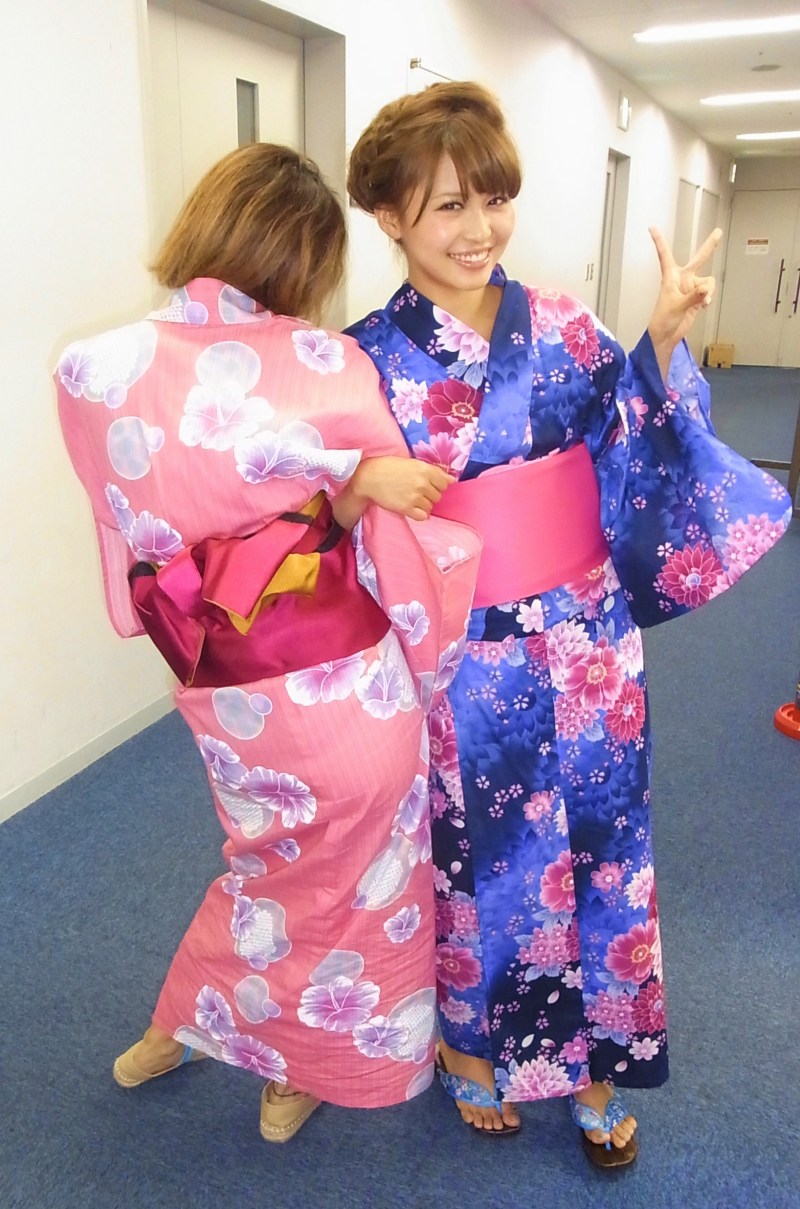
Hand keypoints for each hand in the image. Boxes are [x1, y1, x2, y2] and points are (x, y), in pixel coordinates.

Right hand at [332, 456, 453, 526]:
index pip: (444, 483)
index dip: (436, 485)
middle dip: (429, 495)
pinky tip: (411, 508)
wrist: (368, 477)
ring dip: (423, 504)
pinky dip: (419, 514)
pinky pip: (423, 516)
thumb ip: (433, 471)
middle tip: (415, 491)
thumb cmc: (389, 467)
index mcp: (425, 469)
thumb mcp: (413, 463)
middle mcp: (422, 483)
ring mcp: (415, 496)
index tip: (426, 484)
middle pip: (437, 496)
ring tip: (410, 498)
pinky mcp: (407, 508)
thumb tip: (452, 481)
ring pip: (430, 506)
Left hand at [647, 226, 722, 380]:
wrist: (666, 335)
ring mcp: (691, 288)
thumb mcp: (676, 306)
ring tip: (702, 302)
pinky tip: (703, 306)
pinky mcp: (698, 298)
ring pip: (708, 281)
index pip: (664, 254)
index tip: (652, 227)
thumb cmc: (663, 320)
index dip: (659, 240)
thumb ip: (693, 297)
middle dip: (710, 246)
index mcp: (671, 276)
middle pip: (699, 258)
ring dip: (708, 291)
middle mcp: (683, 279)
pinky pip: (709, 292)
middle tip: (718, 232)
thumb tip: (705, 290)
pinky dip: (708, 298)